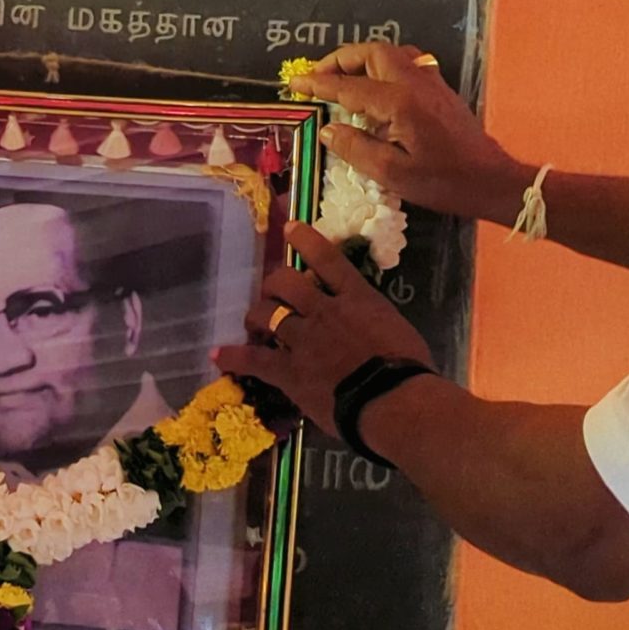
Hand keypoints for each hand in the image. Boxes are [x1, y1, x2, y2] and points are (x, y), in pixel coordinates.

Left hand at [216, 224, 433, 432]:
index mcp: (357, 298)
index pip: (327, 258)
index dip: (305, 239)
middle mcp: (324, 311)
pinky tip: (218, 356)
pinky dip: (234, 357)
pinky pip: (254, 359)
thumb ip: (376, 321)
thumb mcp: (399, 330)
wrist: (393, 401)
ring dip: (256, 316)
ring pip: (265, 314)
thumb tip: (372, 328)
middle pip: (285, 281)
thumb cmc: (410, 370)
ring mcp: (303, 339)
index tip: (290, 228)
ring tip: (253, 322)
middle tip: (274, 292)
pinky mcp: (289, 370)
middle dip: (275, 283)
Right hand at [292, 41, 530, 225]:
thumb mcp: (393, 174)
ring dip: (363, 59)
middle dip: (340, 59)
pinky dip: (382, 66)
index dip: (319, 84)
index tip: (295, 83)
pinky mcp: (440, 90)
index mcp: (399, 102)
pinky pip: (406, 63)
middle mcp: (414, 82)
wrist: (493, 181)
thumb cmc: (444, 182)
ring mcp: (431, 82)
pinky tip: (375, 88)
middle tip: (318, 76)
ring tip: (343, 78)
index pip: (349, 86)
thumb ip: (356, 148)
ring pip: (391, 53)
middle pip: (372, 52)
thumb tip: (329, 129)